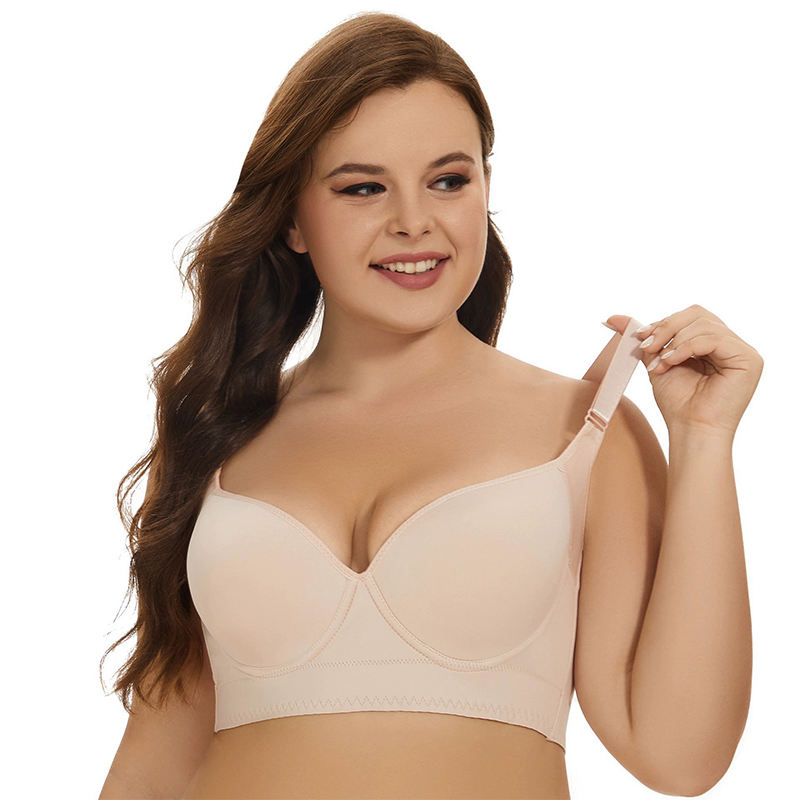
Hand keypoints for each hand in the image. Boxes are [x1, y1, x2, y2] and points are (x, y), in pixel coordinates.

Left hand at [605, 305, 762, 437]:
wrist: (690, 431)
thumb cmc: (678, 403)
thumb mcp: (656, 362)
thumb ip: (644, 339)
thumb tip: (614, 318)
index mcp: (712, 343)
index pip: (690, 317)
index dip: (664, 323)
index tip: (640, 337)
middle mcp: (730, 344)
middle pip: (698, 314)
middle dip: (667, 328)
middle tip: (647, 346)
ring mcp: (742, 352)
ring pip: (704, 325)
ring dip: (674, 342)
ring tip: (660, 363)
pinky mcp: (749, 360)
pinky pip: (714, 339)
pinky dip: (687, 347)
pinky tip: (671, 362)